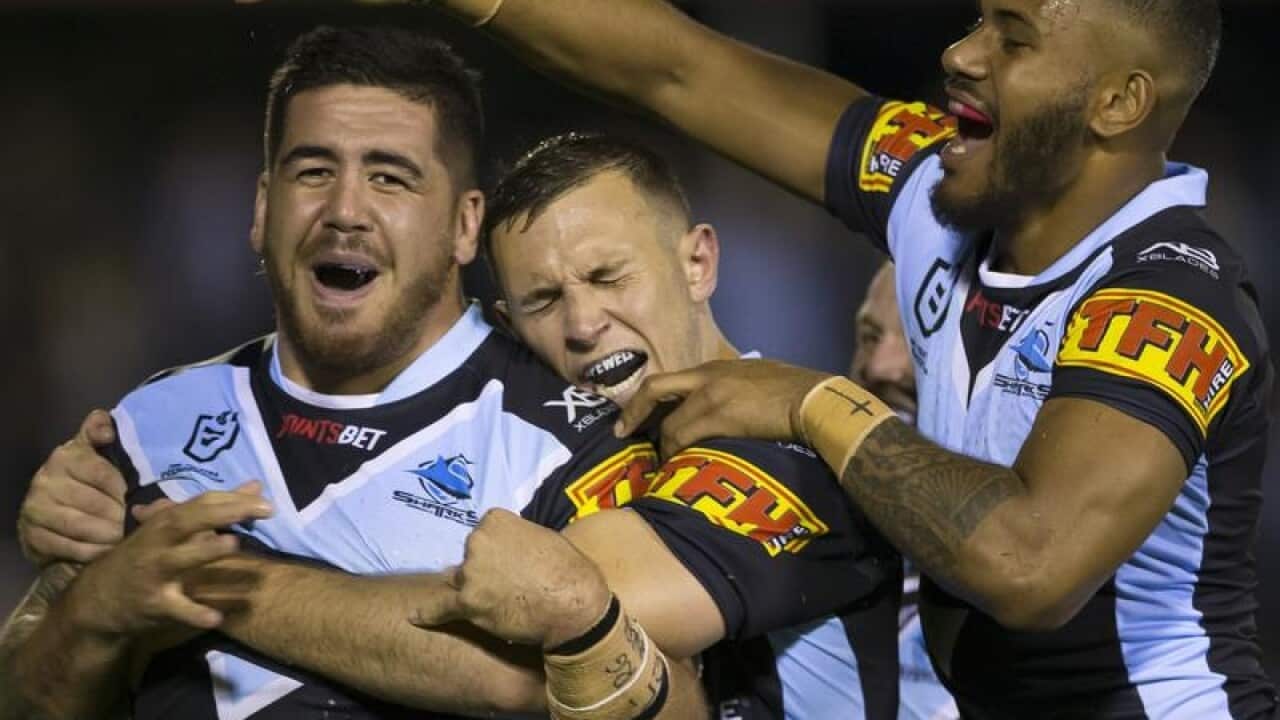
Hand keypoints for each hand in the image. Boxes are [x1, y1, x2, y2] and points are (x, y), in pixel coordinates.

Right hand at [19, 409, 126, 564]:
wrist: (48, 511)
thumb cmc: (84, 478)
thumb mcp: (93, 450)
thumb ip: (101, 431)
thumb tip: (107, 430)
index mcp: (65, 457)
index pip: (102, 473)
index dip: (123, 489)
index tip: (137, 498)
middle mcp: (45, 481)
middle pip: (95, 503)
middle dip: (120, 516)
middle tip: (135, 523)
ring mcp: (36, 509)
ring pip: (81, 526)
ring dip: (108, 535)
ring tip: (124, 538)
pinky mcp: (32, 536)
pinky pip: (67, 547)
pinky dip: (90, 551)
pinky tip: (105, 551)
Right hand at [67, 484, 272, 636]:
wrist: (98, 598)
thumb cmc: (145, 556)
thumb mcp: (172, 529)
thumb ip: (215, 509)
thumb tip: (255, 486)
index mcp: (165, 522)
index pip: (200, 502)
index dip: (233, 499)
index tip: (267, 502)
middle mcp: (158, 543)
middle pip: (187, 521)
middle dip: (223, 513)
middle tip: (264, 510)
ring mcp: (154, 574)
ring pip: (180, 560)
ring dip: (206, 551)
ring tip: (234, 544)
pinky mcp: (154, 605)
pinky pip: (177, 610)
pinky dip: (195, 614)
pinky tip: (217, 617)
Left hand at [424, 509, 610, 649]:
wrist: (574, 602)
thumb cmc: (568, 569)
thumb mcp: (542, 537)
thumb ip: (516, 538)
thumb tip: (508, 548)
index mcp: (495, 520)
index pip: (482, 535)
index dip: (496, 552)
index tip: (511, 563)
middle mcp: (477, 541)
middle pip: (469, 559)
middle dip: (483, 571)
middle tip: (510, 585)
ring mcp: (470, 572)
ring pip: (461, 583)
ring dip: (475, 592)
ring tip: (502, 603)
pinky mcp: (468, 603)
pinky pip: (439, 608)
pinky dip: (426, 614)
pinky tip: (414, 617)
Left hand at [613, 359, 831, 454]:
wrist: (815, 401)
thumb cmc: (795, 393)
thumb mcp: (758, 380)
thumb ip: (734, 388)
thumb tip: (725, 407)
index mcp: (716, 367)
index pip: (669, 379)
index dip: (646, 398)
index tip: (632, 417)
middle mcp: (708, 376)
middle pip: (654, 389)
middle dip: (633, 413)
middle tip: (622, 434)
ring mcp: (712, 395)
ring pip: (670, 424)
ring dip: (663, 447)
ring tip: (663, 464)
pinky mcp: (721, 416)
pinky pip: (686, 438)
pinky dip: (678, 454)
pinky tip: (680, 467)